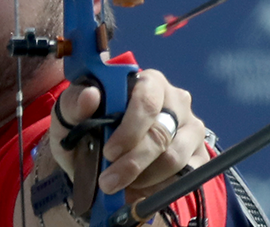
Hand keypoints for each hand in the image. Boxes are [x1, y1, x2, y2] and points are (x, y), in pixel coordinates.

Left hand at [48, 69, 208, 200]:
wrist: (99, 158)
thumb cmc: (87, 129)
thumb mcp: (70, 118)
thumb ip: (74, 104)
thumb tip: (90, 95)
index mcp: (147, 82)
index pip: (147, 100)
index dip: (130, 129)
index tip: (109, 152)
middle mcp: (176, 101)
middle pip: (161, 134)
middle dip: (133, 162)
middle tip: (108, 182)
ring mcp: (191, 128)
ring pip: (174, 158)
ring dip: (143, 177)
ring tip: (121, 184)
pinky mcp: (199, 155)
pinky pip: (185, 176)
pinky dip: (160, 188)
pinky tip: (140, 187)